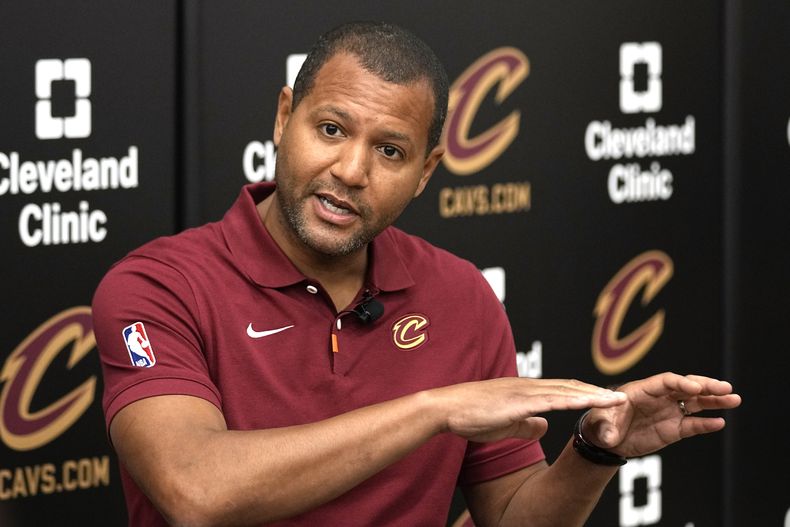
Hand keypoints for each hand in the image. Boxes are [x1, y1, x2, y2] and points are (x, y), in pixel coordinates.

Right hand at [432, 377, 627, 442]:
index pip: (562, 389)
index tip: (606, 399)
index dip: (586, 393)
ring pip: (565, 391)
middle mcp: (528, 387)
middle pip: (570, 387)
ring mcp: (523, 392)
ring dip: (593, 395)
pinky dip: (572, 400)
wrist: (446, 408)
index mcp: (525, 391)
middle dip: (597, 392)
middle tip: (623, 397)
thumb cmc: (470, 415)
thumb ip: (526, 424)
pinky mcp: (517, 401)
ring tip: (616, 400)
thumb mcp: (505, 423)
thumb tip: (544, 426)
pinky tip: (588, 403)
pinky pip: (550, 401)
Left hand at [582, 373, 740, 457]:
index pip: (666, 381)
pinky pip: (692, 425)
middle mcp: (659, 398)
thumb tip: (609, 437)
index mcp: (641, 390)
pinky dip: (706, 424)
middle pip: (686, 387)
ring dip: (714, 401)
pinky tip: (720, 422)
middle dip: (706, 386)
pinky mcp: (673, 428)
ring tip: (734, 399)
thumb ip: (607, 428)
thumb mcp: (601, 423)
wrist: (605, 439)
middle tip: (726, 387)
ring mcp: (668, 412)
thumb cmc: (601, 423)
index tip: (695, 387)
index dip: (681, 383)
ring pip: (695, 403)